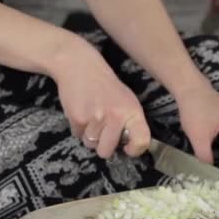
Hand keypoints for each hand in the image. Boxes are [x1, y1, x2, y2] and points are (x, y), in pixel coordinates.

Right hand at [53, 38, 149, 157]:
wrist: (81, 67)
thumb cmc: (108, 88)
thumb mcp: (128, 101)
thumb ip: (130, 123)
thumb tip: (129, 147)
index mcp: (133, 112)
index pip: (142, 141)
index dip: (135, 150)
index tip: (128, 149)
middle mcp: (116, 117)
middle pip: (106, 151)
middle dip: (103, 146)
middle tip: (103, 131)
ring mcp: (96, 119)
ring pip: (90, 144)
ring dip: (90, 136)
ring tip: (92, 117)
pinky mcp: (77, 118)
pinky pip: (77, 136)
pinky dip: (78, 128)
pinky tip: (82, 113)